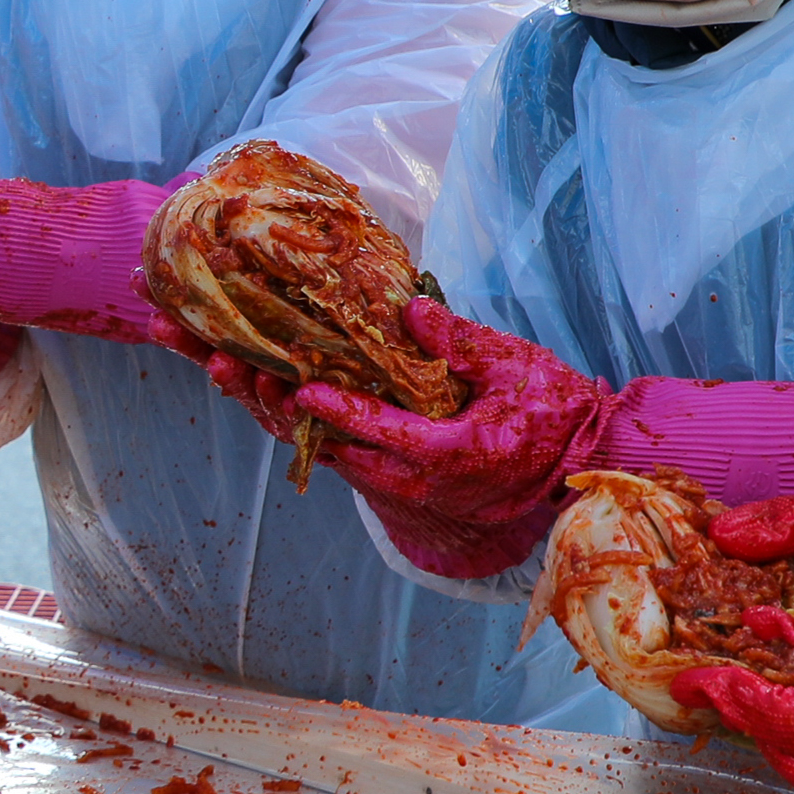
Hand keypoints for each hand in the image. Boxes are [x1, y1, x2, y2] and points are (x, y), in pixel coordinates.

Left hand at [201, 299, 611, 529]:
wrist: (576, 466)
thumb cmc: (552, 413)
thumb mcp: (515, 368)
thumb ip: (460, 344)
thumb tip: (410, 310)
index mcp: (441, 453)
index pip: (374, 429)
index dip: (331, 406)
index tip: (293, 382)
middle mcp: (408, 478)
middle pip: (322, 442)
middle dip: (269, 401)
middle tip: (217, 360)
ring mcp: (399, 482)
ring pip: (320, 448)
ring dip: (270, 408)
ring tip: (218, 364)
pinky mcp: (396, 476)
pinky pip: (337, 450)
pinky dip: (296, 418)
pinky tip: (260, 382)